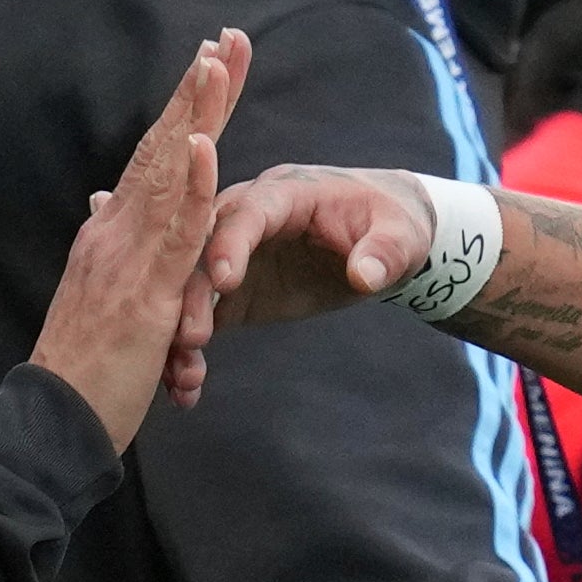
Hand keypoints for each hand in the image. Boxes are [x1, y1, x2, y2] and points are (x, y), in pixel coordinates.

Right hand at [21, 32, 245, 443]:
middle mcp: (114, 232)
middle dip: (196, 91)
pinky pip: (172, 230)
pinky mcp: (145, 292)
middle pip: (161, 145)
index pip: (153, 156)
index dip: (182, 109)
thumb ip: (105, 245)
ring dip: (194, 115)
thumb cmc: (82, 371)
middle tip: (226, 39)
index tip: (209, 63)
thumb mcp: (97, 296)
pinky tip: (203, 144)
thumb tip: (101, 199)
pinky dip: (189, 184)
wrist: (51, 423)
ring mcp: (127, 257)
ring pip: (167, 172)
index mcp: (110, 233)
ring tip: (216, 63)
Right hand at [166, 161, 445, 408]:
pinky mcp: (236, 293)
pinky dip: (190, 350)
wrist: (384, 236)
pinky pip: (206, 318)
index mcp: (286, 194)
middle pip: (203, 248)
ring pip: (194, 287)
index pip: (251, 211)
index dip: (232, 242)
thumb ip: (383, 252)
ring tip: (180, 375)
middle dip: (190, 291)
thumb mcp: (401, 233)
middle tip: (188, 337)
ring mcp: (237, 257)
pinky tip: (185, 387)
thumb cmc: (392, 223)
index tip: (223, 281)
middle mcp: (249, 220)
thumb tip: (365, 275)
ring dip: (181, 328)